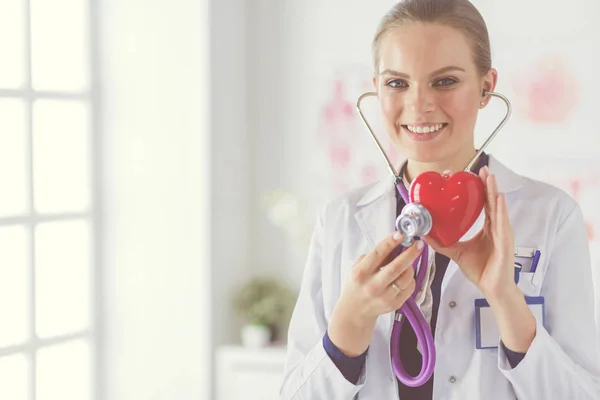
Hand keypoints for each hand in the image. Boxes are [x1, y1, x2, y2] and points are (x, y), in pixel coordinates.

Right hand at [327, 232, 422, 355]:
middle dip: (410, 253)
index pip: (377, 254)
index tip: (400, 235)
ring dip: (410, 266)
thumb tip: (393, 245)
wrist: (355, 311)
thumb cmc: (356, 285)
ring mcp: (384, 297)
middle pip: (396, 267)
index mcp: (361, 273)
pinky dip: (410, 279)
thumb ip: (372, 257)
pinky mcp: (394, 304)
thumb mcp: (357, 267)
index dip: (390, 243)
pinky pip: (409, 288)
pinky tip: (404, 277)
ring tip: (407, 263)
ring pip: (406, 277)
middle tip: (418, 244)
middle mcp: (373, 285)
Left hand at [424, 166, 515, 300]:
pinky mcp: (505, 244)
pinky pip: (502, 225)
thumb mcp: (456, 252)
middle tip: (482, 168)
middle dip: (488, 184)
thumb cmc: (481, 270)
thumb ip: (442, 243)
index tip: (475, 175)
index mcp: (488, 228)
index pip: (484, 205)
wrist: (492, 289)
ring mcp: (503, 235)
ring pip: (498, 209)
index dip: (480, 190)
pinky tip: (499, 199)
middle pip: (492, 202)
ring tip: (490, 177)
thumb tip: (425, 234)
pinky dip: (501, 211)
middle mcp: (497, 228)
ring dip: (494, 192)